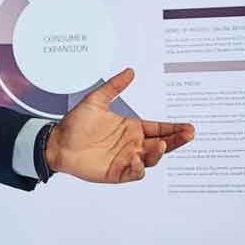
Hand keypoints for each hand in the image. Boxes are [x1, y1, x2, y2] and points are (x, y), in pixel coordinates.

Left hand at [45, 68, 195, 182]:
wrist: (56, 142)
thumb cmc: (75, 123)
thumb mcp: (95, 100)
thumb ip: (113, 86)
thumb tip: (130, 71)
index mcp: (132, 128)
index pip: (160, 128)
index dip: (175, 128)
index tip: (189, 127)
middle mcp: (133, 144)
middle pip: (162, 144)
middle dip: (177, 140)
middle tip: (188, 134)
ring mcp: (126, 159)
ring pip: (151, 159)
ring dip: (159, 153)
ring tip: (162, 144)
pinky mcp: (117, 172)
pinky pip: (134, 173)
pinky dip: (138, 168)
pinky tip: (137, 159)